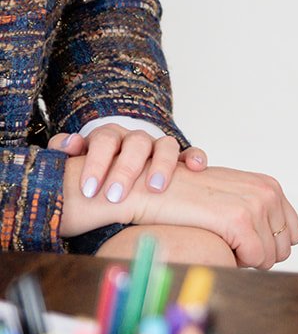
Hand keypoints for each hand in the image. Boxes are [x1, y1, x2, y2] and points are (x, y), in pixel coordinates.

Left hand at [51, 127, 206, 202]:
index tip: (88, 190)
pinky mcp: (179, 159)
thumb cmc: (94, 172)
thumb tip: (68, 144)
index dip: (97, 163)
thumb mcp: (76, 161)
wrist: (114, 174)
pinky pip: (191, 153)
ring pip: (166, 145)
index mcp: (110, 137)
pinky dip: (196, 157)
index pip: (105, 140)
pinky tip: (196, 169)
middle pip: (136, 143)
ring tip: (155, 188)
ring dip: (161, 164)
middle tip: (114, 196)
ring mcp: (158, 148)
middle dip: (125, 170)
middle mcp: (136, 139)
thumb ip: (66, 149)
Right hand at [132, 164, 297, 269]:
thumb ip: (257, 213)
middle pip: (283, 248)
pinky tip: (219, 248)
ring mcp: (256, 205)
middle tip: (230, 246)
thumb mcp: (232, 197)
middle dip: (258, 254)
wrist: (152, 189)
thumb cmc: (188, 198)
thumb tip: (279, 249)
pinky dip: (239, 263)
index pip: (293, 232)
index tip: (245, 245)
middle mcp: (268, 192)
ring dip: (247, 259)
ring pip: (270, 256)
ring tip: (222, 244)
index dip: (269, 246)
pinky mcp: (239, 221)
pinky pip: (256, 259)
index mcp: (270, 186)